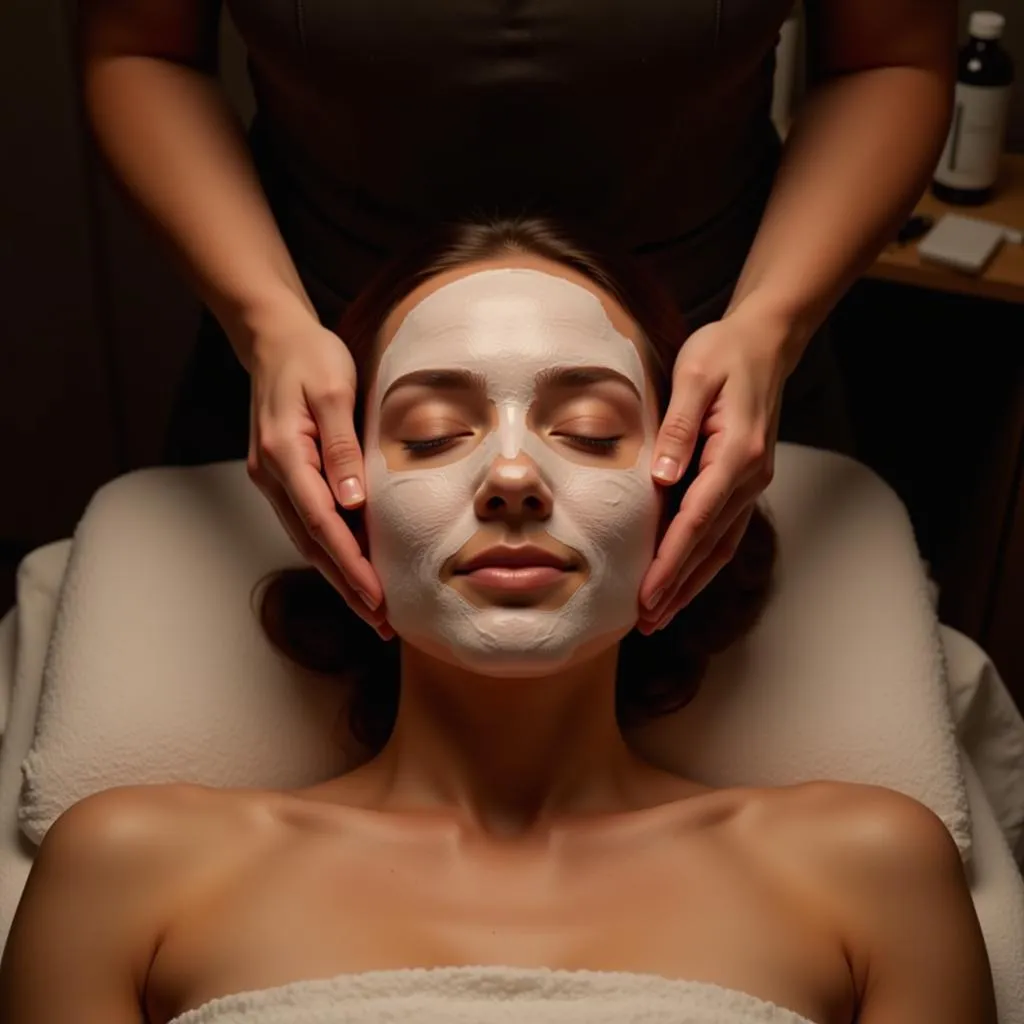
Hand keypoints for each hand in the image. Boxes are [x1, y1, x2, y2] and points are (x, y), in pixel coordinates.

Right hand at [246, 318, 391, 638]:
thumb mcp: (334, 392)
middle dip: (347, 587)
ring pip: (308, 540)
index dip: (351, 565)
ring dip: (339, 576)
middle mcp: (272, 475)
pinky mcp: (282, 476)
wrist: (274, 339)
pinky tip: (354, 568)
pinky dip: (331, 550)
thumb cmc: (311, 358)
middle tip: (381, 623)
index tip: (377, 598)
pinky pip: (308, 523)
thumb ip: (342, 448)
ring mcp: (273, 478)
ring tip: (372, 610)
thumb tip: (354, 504)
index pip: (322, 524)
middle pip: (313, 544)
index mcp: (284, 456)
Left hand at [637, 310, 788, 633]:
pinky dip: (702, 561)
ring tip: (660, 614)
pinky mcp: (744, 480)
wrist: (766, 340)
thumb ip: (678, 427)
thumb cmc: (724, 352)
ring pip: (720, 546)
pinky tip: (682, 578)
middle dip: (677, 587)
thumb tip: (661, 478)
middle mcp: (748, 477)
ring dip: (690, 582)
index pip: (696, 522)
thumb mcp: (695, 376)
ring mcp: (750, 482)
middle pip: (709, 546)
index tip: (646, 595)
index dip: (670, 563)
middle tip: (646, 621)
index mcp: (735, 454)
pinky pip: (723, 531)